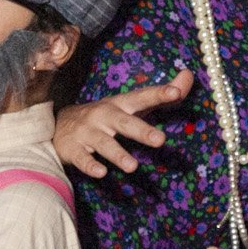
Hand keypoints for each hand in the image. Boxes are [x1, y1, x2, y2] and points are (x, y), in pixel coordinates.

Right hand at [54, 70, 191, 177]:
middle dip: (142, 131)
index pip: (142, 97)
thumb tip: (188, 75)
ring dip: (118, 154)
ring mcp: (87, 132)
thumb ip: (160, 95)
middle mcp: (103, 116)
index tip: (175, 92)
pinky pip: (82, 158)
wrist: (59, 125)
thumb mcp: (130, 104)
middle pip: (124, 122)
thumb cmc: (104, 116)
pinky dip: (90, 166)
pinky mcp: (73, 149)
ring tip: (133, 167)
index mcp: (120, 105)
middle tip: (161, 141)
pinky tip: (101, 173)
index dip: (158, 94)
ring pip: (103, 143)